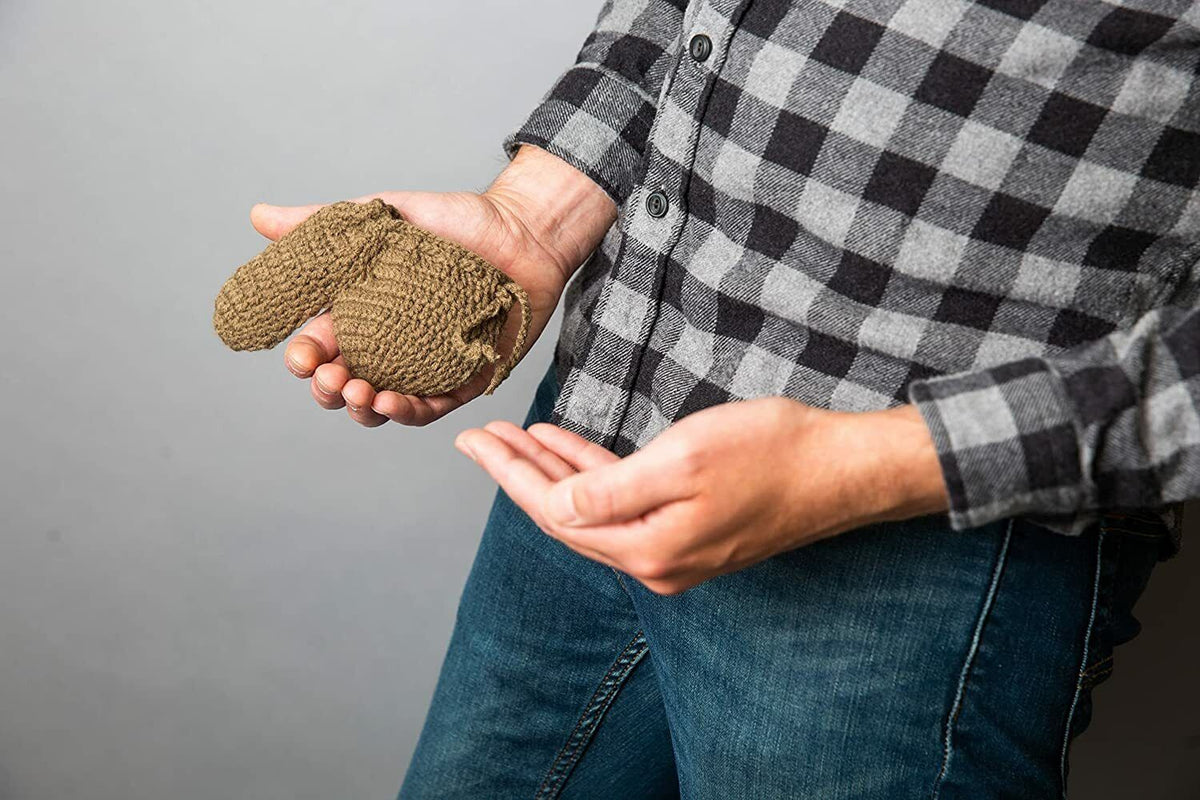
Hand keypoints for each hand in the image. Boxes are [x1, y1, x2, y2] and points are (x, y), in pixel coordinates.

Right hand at [249, 146, 615, 426]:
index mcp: (360, 312)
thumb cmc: (453, 221)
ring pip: (380, 404)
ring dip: (361, 408)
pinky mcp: (462, 380)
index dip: (305, 358)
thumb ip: (321, 223)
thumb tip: (258, 215)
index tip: (302, 357)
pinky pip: (429, 407)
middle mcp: (388, 344)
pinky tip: (390, 404)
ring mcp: (424, 366)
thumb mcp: (381, 217)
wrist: (521, 231)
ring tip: (358, 395)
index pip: (320, 345)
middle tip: (330, 379)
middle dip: (328, 389)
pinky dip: (407, 411)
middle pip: (344, 383)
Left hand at [454, 398, 949, 593]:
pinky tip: (568, 446)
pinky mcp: (691, 529)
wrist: (843, 468)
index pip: (555, 512)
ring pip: (592, 508)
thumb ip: (612, 489)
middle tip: (480, 438)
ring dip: (552, 471)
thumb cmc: (771, 454)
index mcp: (647, 548)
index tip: (472, 442)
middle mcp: (654, 561)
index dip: (509, 475)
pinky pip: (624, 502)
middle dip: (520, 473)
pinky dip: (592, 472)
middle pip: (566, 515)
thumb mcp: (683, 460)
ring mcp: (674, 549)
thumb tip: (557, 507)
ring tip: (514, 438)